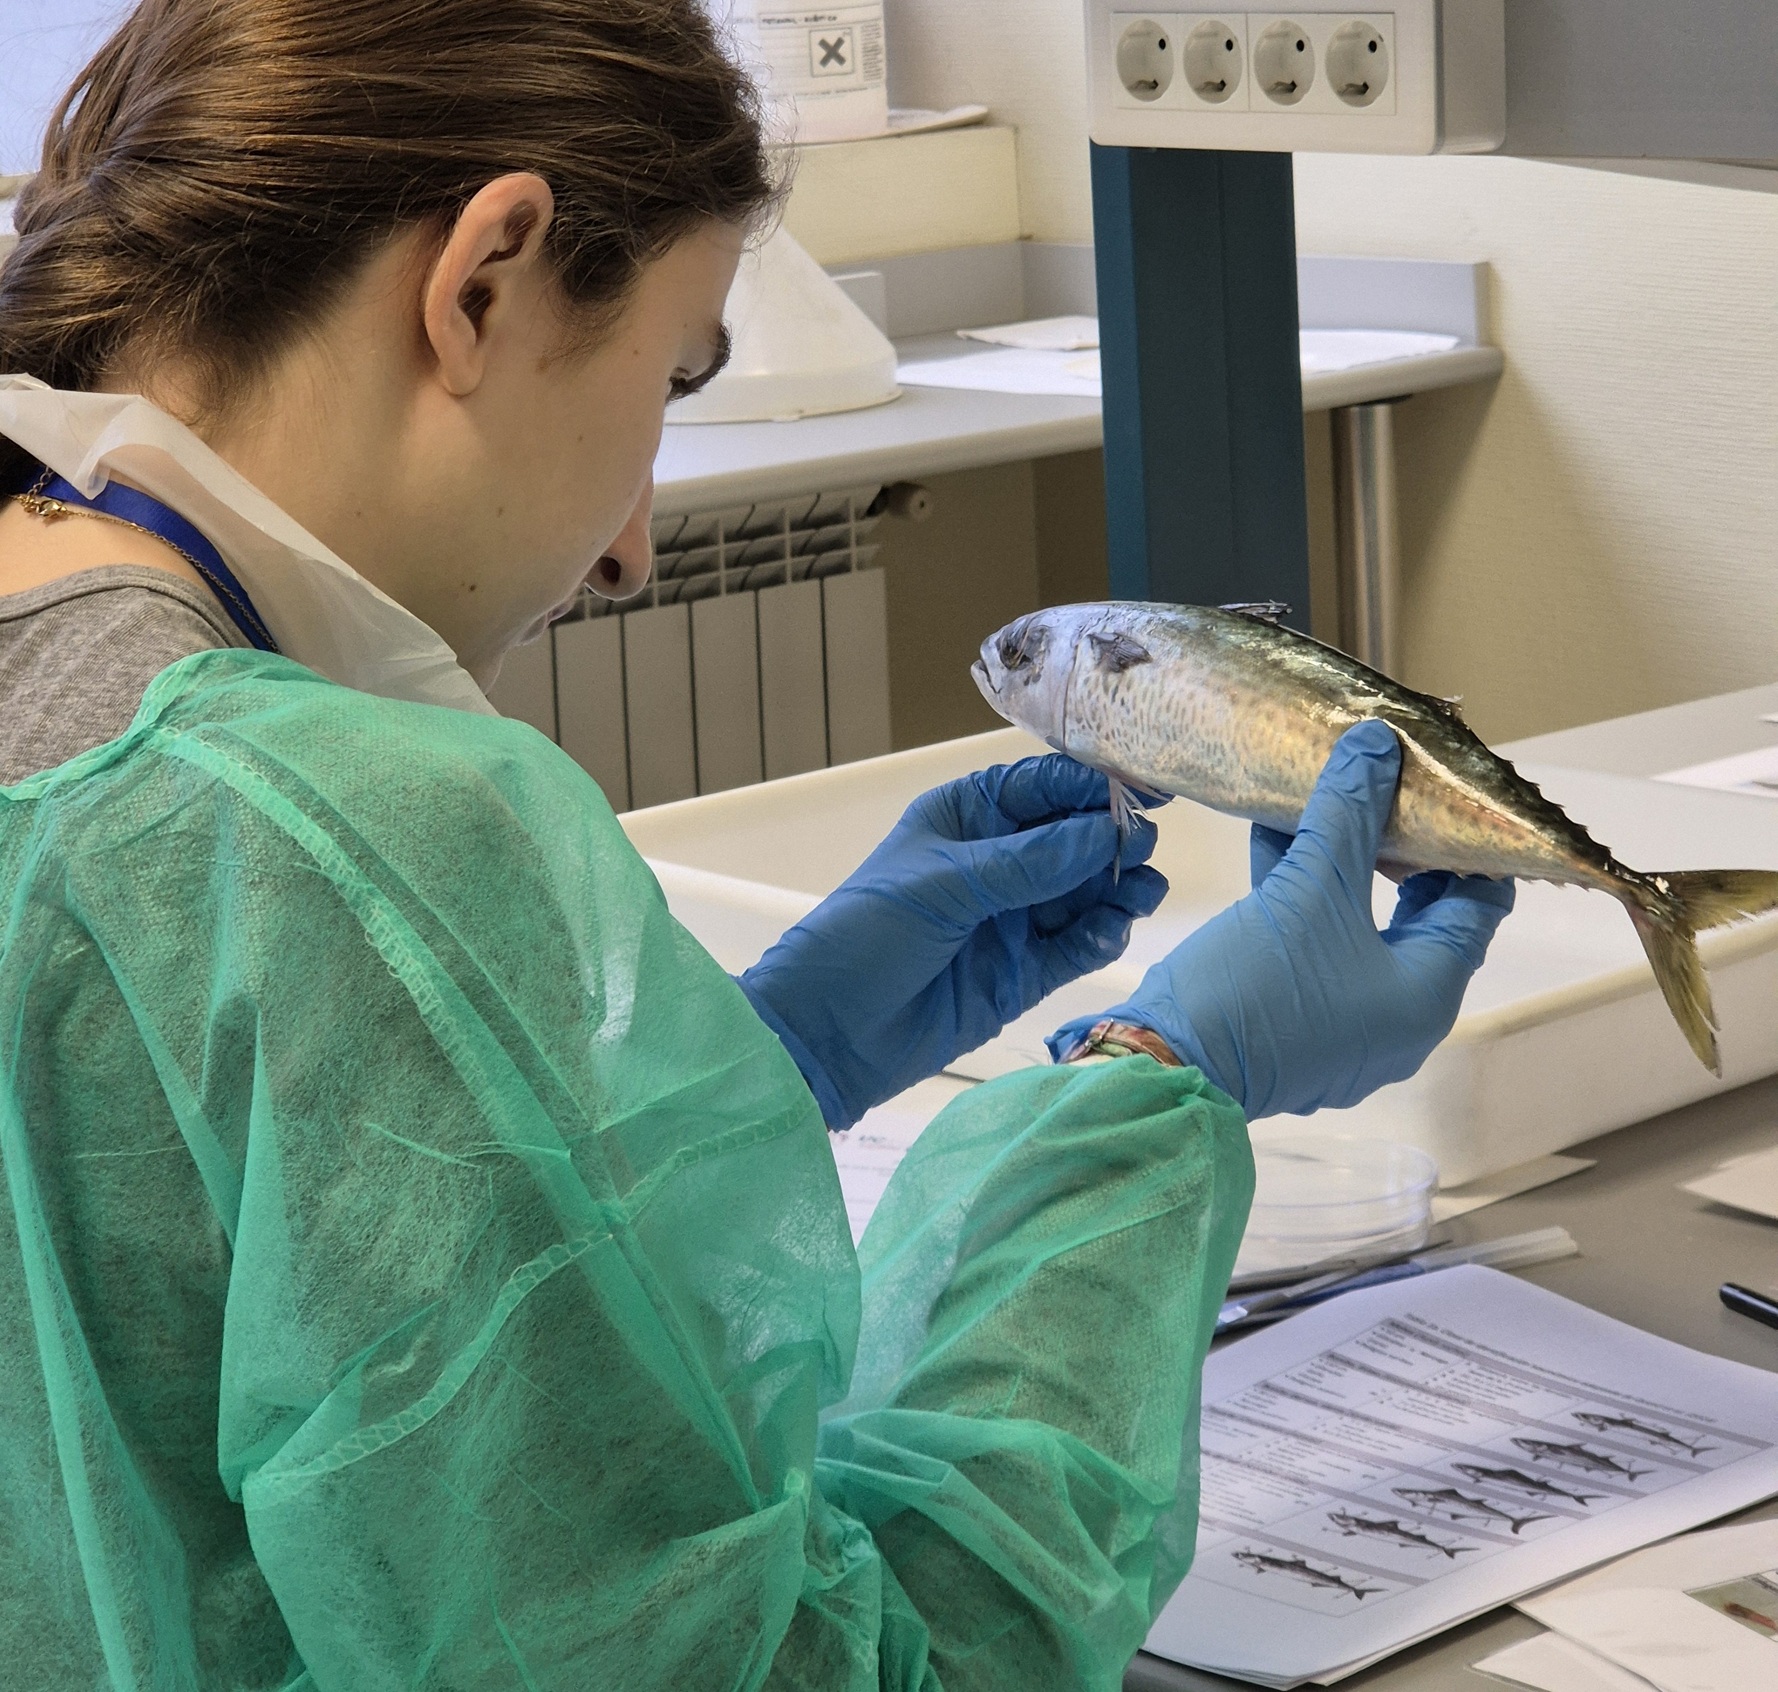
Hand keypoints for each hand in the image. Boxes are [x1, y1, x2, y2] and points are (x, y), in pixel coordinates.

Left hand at [739, 756, 1166, 1127]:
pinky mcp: (1024, 972)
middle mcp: (997, 861)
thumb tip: (1103, 832)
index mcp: (967, 818)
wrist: (830, 1033)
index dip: (1091, 786)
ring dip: (1117, 889)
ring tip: (1140, 893)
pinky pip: (1076, 946)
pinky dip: (1099, 936)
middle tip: (1140, 847)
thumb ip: (1028, 863)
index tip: (1141, 791)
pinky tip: (1110, 932)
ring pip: (1085, 893)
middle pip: (1074, 839)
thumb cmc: (866, 936)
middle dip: (1111, 839)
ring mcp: (1013, 918)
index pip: (1041, 787)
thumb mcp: (943, 886)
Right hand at [1049, 720, 1513, 1118]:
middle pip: (1417, 914)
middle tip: (1382, 785)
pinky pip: (1316, 947)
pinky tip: (1273, 840)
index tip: (1443, 789)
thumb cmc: (1260, 985)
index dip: (1467, 841)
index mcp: (1428, 992)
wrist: (1169, 1065)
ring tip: (1323, 800)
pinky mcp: (1295, 1021)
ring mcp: (1347, 1023)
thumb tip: (1376, 741)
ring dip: (1340, 866)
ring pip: (1358, 927)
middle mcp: (1400, 1015)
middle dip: (1397, 846)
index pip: (1479, 903)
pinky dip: (1303, 899)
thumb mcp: (1309, 888)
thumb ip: (1347, 812)